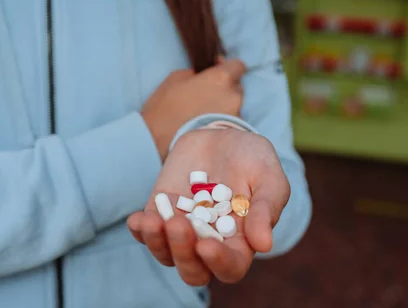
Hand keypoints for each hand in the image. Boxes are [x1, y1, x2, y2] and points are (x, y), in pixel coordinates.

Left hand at [127, 129, 290, 285]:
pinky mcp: (161, 213)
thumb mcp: (269, 178)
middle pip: (193, 270)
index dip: (219, 262)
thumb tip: (264, 245)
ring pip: (166, 254)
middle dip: (182, 253)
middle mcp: (210, 243)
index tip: (206, 245)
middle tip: (178, 225)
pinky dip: (140, 230)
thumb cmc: (253, 160)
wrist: (224, 137)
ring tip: (153, 221)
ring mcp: (183, 230)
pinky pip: (146, 232)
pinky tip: (138, 218)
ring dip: (158, 242)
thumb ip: (266, 209)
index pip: (230, 268)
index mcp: (240, 243)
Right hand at [142, 59, 245, 159]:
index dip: (227, 68)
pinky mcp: (233, 133)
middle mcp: (234, 96)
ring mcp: (236, 116)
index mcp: (221, 78)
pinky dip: (222, 122)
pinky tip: (206, 127)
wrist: (164, 145)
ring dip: (223, 107)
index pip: (238, 66)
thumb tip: (207, 72)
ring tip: (203, 116)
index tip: (217, 71)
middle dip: (224, 88)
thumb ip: (197, 72)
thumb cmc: (166, 109)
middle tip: (205, 96)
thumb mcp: (175, 80)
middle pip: (236, 86)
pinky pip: (231, 122)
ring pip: (234, 106)